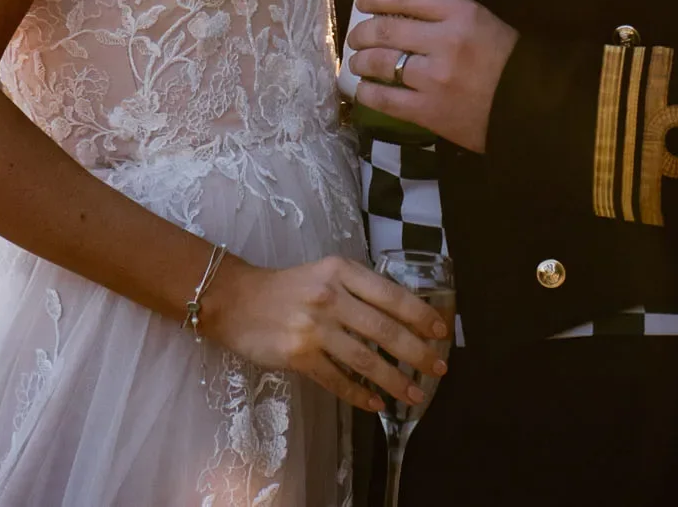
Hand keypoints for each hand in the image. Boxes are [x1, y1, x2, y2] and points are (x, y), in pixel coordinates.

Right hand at [203, 253, 449, 412]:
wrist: (235, 300)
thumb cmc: (287, 287)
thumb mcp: (326, 274)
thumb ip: (359, 290)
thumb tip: (402, 317)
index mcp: (341, 272)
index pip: (392, 295)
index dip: (421, 316)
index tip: (441, 332)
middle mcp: (330, 297)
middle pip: (385, 330)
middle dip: (418, 353)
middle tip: (439, 368)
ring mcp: (313, 328)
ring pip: (365, 360)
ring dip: (394, 381)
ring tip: (414, 395)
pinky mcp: (298, 356)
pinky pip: (336, 380)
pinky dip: (359, 394)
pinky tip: (376, 404)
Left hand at [345, 0, 518, 152]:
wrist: (531, 109)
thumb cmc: (509, 62)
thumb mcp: (483, 23)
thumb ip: (445, 15)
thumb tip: (400, 10)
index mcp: (461, 13)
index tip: (365, 2)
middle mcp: (444, 41)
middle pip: (386, 28)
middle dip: (363, 32)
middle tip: (357, 37)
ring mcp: (434, 78)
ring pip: (380, 63)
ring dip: (361, 61)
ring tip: (358, 63)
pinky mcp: (428, 111)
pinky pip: (385, 99)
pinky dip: (368, 92)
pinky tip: (365, 90)